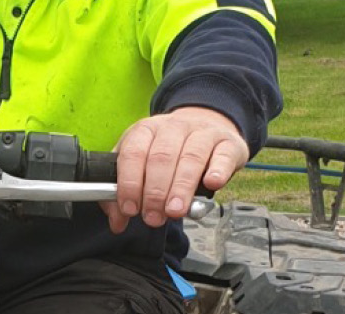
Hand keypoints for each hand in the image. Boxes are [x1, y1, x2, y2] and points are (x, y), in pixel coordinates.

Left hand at [99, 107, 248, 232]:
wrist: (207, 123)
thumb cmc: (171, 149)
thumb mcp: (143, 161)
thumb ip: (126, 189)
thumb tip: (116, 221)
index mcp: (146, 130)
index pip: (133, 153)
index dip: (130, 182)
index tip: (129, 208)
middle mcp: (173, 127)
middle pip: (161, 157)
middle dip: (154, 191)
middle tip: (152, 216)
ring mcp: (202, 133)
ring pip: (190, 157)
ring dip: (181, 187)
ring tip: (174, 211)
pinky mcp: (228, 143)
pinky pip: (223, 155)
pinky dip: (217, 170)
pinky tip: (211, 184)